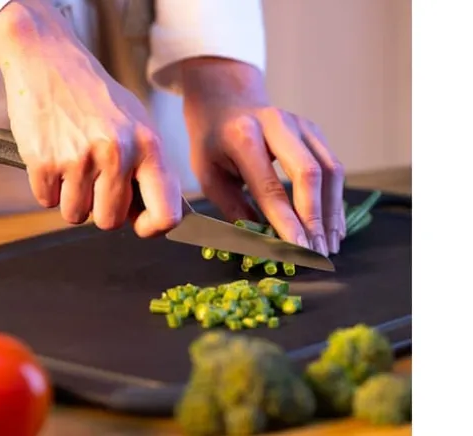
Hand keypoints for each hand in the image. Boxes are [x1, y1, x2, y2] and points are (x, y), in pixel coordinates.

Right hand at [0, 0, 180, 236]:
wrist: (49, 61)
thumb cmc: (96, 98)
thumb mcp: (137, 125)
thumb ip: (148, 169)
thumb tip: (149, 216)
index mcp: (148, 146)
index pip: (166, 213)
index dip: (153, 228)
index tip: (141, 226)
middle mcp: (117, 153)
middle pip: (110, 222)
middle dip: (100, 209)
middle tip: (93, 180)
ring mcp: (79, 158)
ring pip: (75, 215)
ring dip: (71, 198)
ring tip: (72, 164)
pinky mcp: (44, 161)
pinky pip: (46, 202)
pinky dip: (47, 187)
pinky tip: (52, 157)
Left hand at [181, 58, 344, 254]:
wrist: (226, 101)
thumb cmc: (212, 143)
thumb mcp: (209, 175)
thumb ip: (234, 208)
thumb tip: (264, 242)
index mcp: (243, 135)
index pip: (270, 186)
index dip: (286, 220)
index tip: (297, 249)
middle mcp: (277, 123)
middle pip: (309, 173)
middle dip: (316, 218)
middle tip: (318, 253)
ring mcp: (301, 124)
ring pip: (329, 170)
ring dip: (332, 212)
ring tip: (330, 245)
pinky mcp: (315, 130)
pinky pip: (332, 166)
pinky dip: (335, 199)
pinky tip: (333, 225)